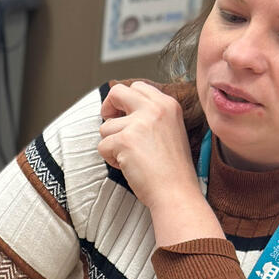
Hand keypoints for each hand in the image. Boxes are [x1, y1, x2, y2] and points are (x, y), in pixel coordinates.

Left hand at [98, 82, 196, 208]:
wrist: (176, 192)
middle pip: (117, 92)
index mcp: (168, 104)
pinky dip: (110, 159)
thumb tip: (122, 110)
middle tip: (111, 127)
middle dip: (107, 109)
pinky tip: (128, 166)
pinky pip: (102, 146)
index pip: (137, 86)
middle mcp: (155, 108)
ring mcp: (140, 123)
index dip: (123, 100)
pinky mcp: (125, 140)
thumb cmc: (172, 169)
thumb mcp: (170, 130)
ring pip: (105, 127)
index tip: (121, 114)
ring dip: (111, 144)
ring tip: (130, 157)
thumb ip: (151, 116)